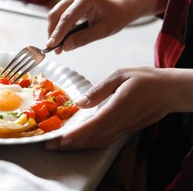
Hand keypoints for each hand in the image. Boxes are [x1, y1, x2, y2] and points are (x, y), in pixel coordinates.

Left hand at [45, 67, 192, 149]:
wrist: (170, 91)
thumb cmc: (147, 79)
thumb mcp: (121, 75)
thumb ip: (99, 90)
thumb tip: (80, 102)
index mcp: (120, 106)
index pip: (96, 124)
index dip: (78, 134)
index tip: (63, 139)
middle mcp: (122, 121)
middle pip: (94, 138)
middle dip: (71, 144)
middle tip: (51, 145)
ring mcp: (125, 128)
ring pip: (99, 142)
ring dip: (78, 146)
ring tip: (60, 146)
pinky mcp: (127, 130)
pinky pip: (106, 140)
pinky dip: (90, 143)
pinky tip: (79, 142)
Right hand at [46, 0, 129, 53]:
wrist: (119, 9)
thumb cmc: (114, 18)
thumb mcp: (102, 31)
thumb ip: (83, 38)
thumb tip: (65, 47)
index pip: (67, 18)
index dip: (58, 33)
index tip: (51, 45)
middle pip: (56, 14)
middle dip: (53, 32)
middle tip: (53, 48)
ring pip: (55, 15)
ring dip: (54, 31)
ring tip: (58, 46)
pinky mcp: (69, 1)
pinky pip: (58, 15)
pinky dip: (58, 28)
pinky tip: (62, 38)